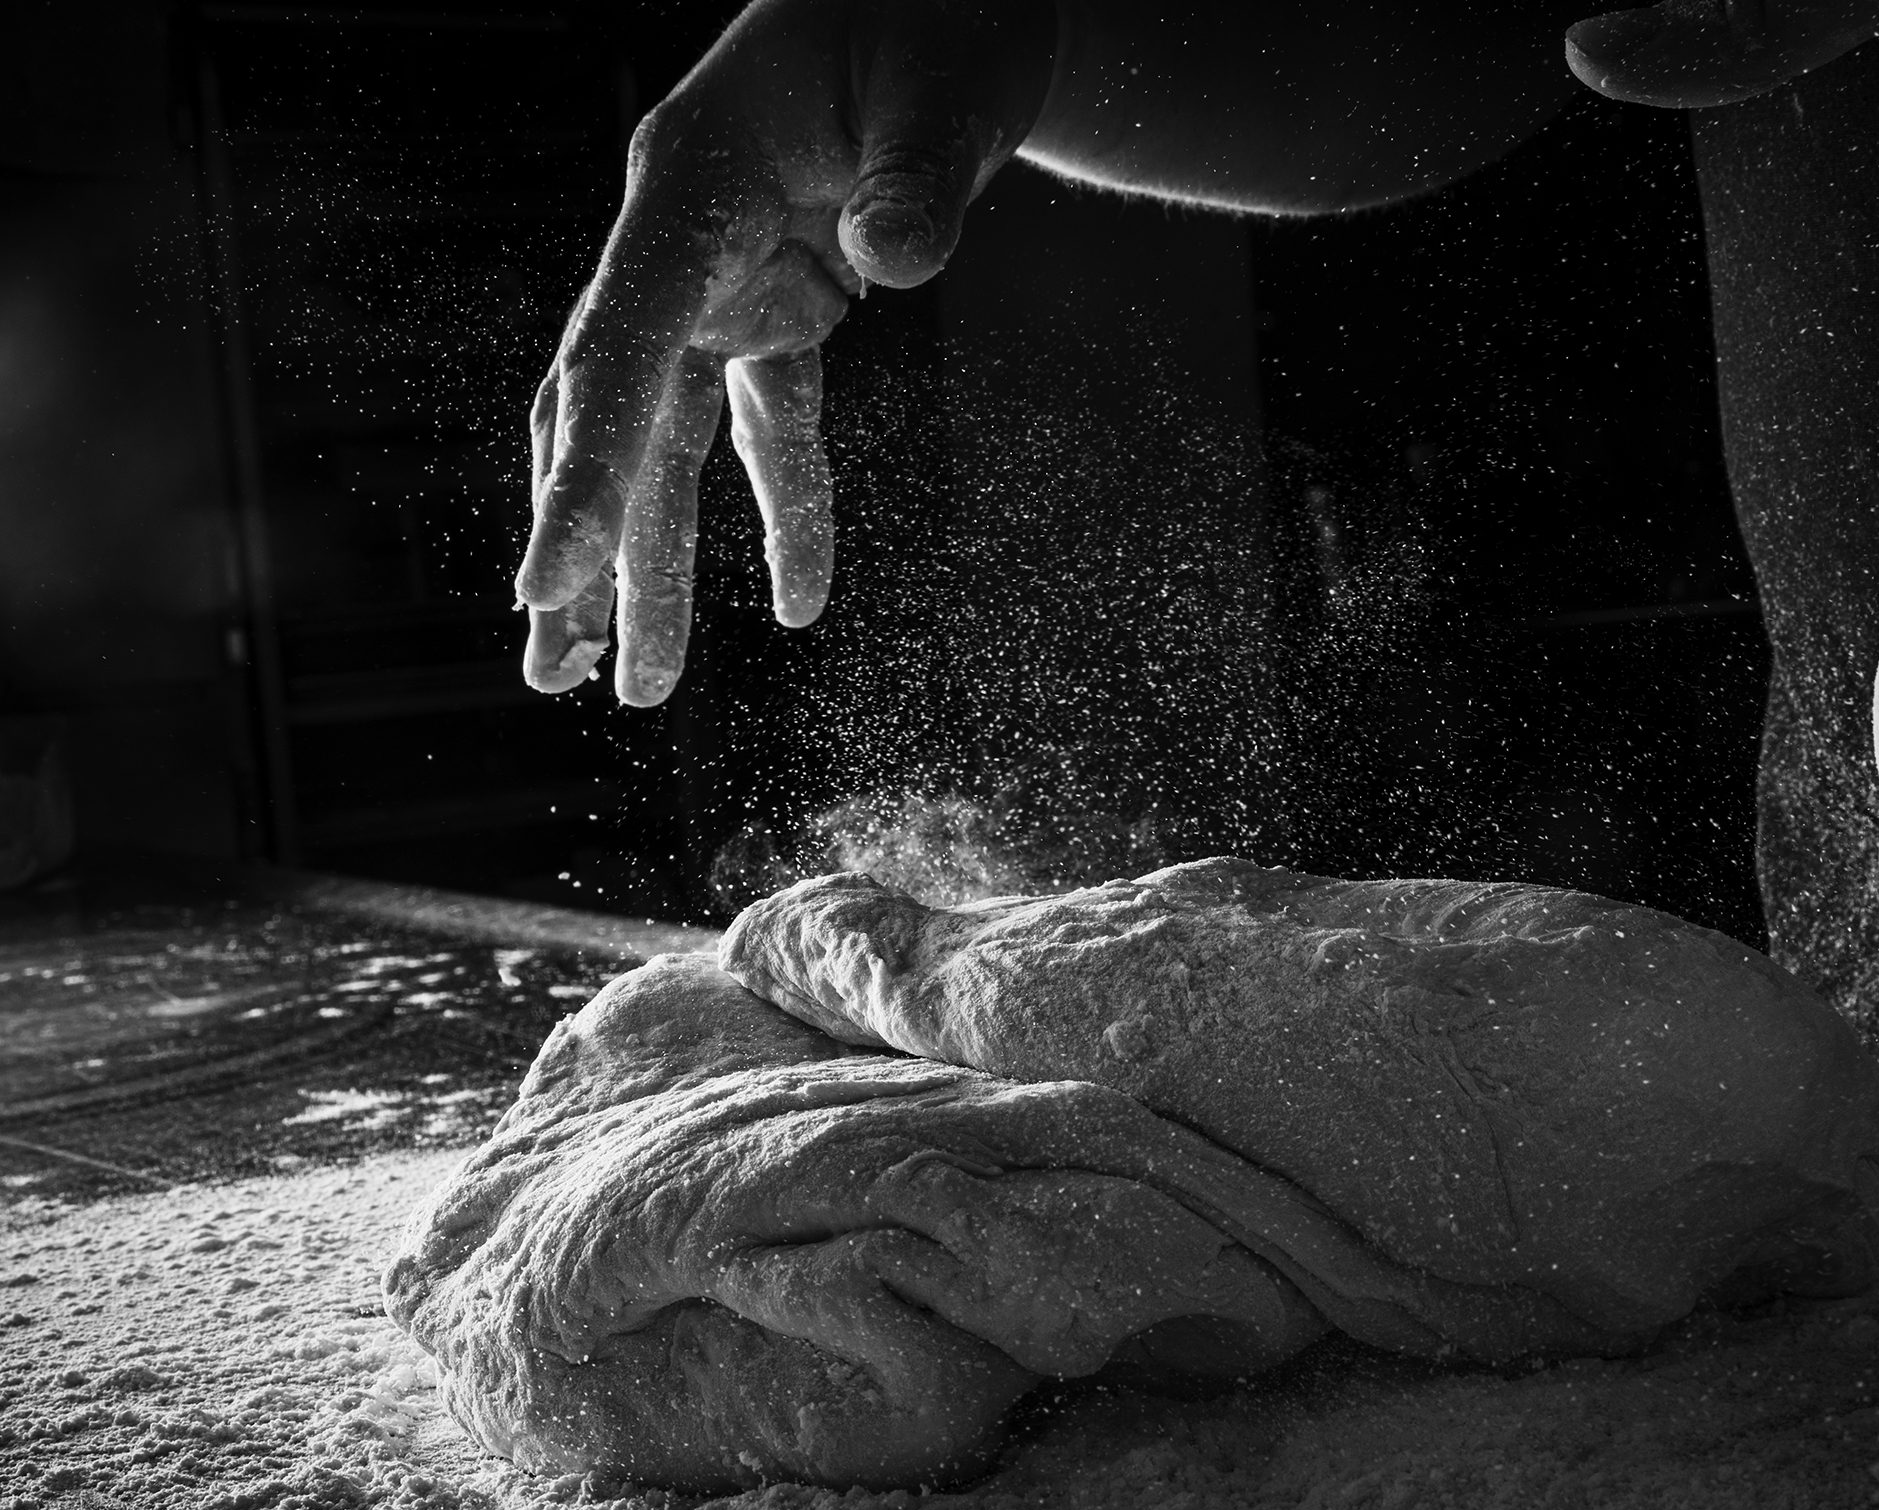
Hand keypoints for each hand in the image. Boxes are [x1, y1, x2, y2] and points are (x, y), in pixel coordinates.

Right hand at [516, 0, 1058, 704]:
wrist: (948, 1)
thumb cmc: (934, 22)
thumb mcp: (940, 92)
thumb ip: (916, 182)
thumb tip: (888, 264)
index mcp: (688, 182)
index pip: (617, 347)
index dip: (579, 476)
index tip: (545, 588)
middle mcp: (681, 243)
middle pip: (613, 415)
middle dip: (584, 548)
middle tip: (550, 673)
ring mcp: (725, 280)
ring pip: (670, 441)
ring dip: (652, 561)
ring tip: (632, 687)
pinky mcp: (781, 307)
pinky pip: (771, 428)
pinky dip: (786, 514)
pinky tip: (798, 605)